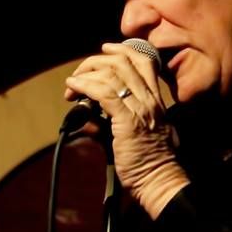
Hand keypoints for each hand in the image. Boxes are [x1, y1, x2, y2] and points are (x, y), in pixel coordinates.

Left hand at [65, 42, 189, 217]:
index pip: (143, 61)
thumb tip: (86, 117)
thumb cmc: (148, 164)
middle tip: (80, 74)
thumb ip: (107, 123)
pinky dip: (85, 86)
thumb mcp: (129, 136)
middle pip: (124, 62)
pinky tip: (73, 87)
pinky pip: (104, 93)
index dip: (122, 50)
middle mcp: (150, 99)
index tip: (104, 50)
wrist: (159, 181)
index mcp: (155, 100)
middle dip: (96, 62)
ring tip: (72, 84)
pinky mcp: (128, 121)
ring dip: (86, 74)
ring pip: (112, 73)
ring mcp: (140, 108)